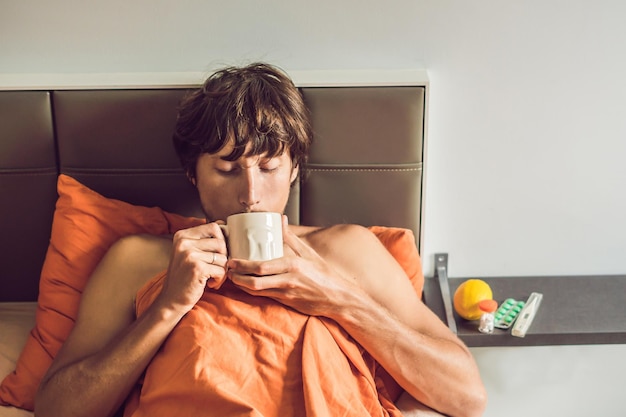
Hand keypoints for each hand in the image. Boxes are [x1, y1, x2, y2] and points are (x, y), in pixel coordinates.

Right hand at [158, 222, 227, 312]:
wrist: (171, 300)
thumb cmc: (184, 277)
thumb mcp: (188, 253)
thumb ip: (202, 239)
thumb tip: (224, 223)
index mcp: (182, 235)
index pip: (214, 227)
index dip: (222, 240)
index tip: (217, 254)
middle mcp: (184, 242)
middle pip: (221, 242)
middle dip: (223, 257)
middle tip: (216, 268)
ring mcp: (190, 255)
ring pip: (223, 257)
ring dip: (222, 271)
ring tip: (212, 278)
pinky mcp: (197, 268)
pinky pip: (221, 270)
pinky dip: (220, 279)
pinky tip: (210, 284)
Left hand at [227, 216, 355, 316]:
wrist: (337, 297)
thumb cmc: (323, 273)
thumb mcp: (308, 253)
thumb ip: (291, 238)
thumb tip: (280, 219)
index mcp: (292, 264)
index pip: (261, 266)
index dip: (242, 265)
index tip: (232, 260)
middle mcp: (287, 279)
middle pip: (255, 280)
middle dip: (237, 276)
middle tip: (227, 269)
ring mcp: (286, 292)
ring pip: (257, 291)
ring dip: (241, 285)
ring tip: (232, 277)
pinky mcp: (287, 301)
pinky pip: (264, 296)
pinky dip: (252, 291)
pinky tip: (245, 286)